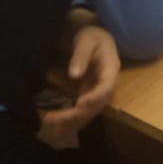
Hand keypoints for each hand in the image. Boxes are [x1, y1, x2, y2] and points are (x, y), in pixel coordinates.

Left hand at [36, 24, 119, 149]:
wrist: (95, 37)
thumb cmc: (92, 35)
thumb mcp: (86, 40)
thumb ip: (81, 56)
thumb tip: (74, 75)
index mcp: (111, 69)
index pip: (107, 87)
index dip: (95, 97)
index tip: (80, 104)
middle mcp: (108, 84)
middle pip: (96, 104)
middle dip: (76, 114)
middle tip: (53, 119)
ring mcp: (99, 92)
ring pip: (89, 111)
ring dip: (72, 121)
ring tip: (51, 126)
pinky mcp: (90, 95)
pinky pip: (84, 111)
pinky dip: (72, 120)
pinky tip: (58, 128)